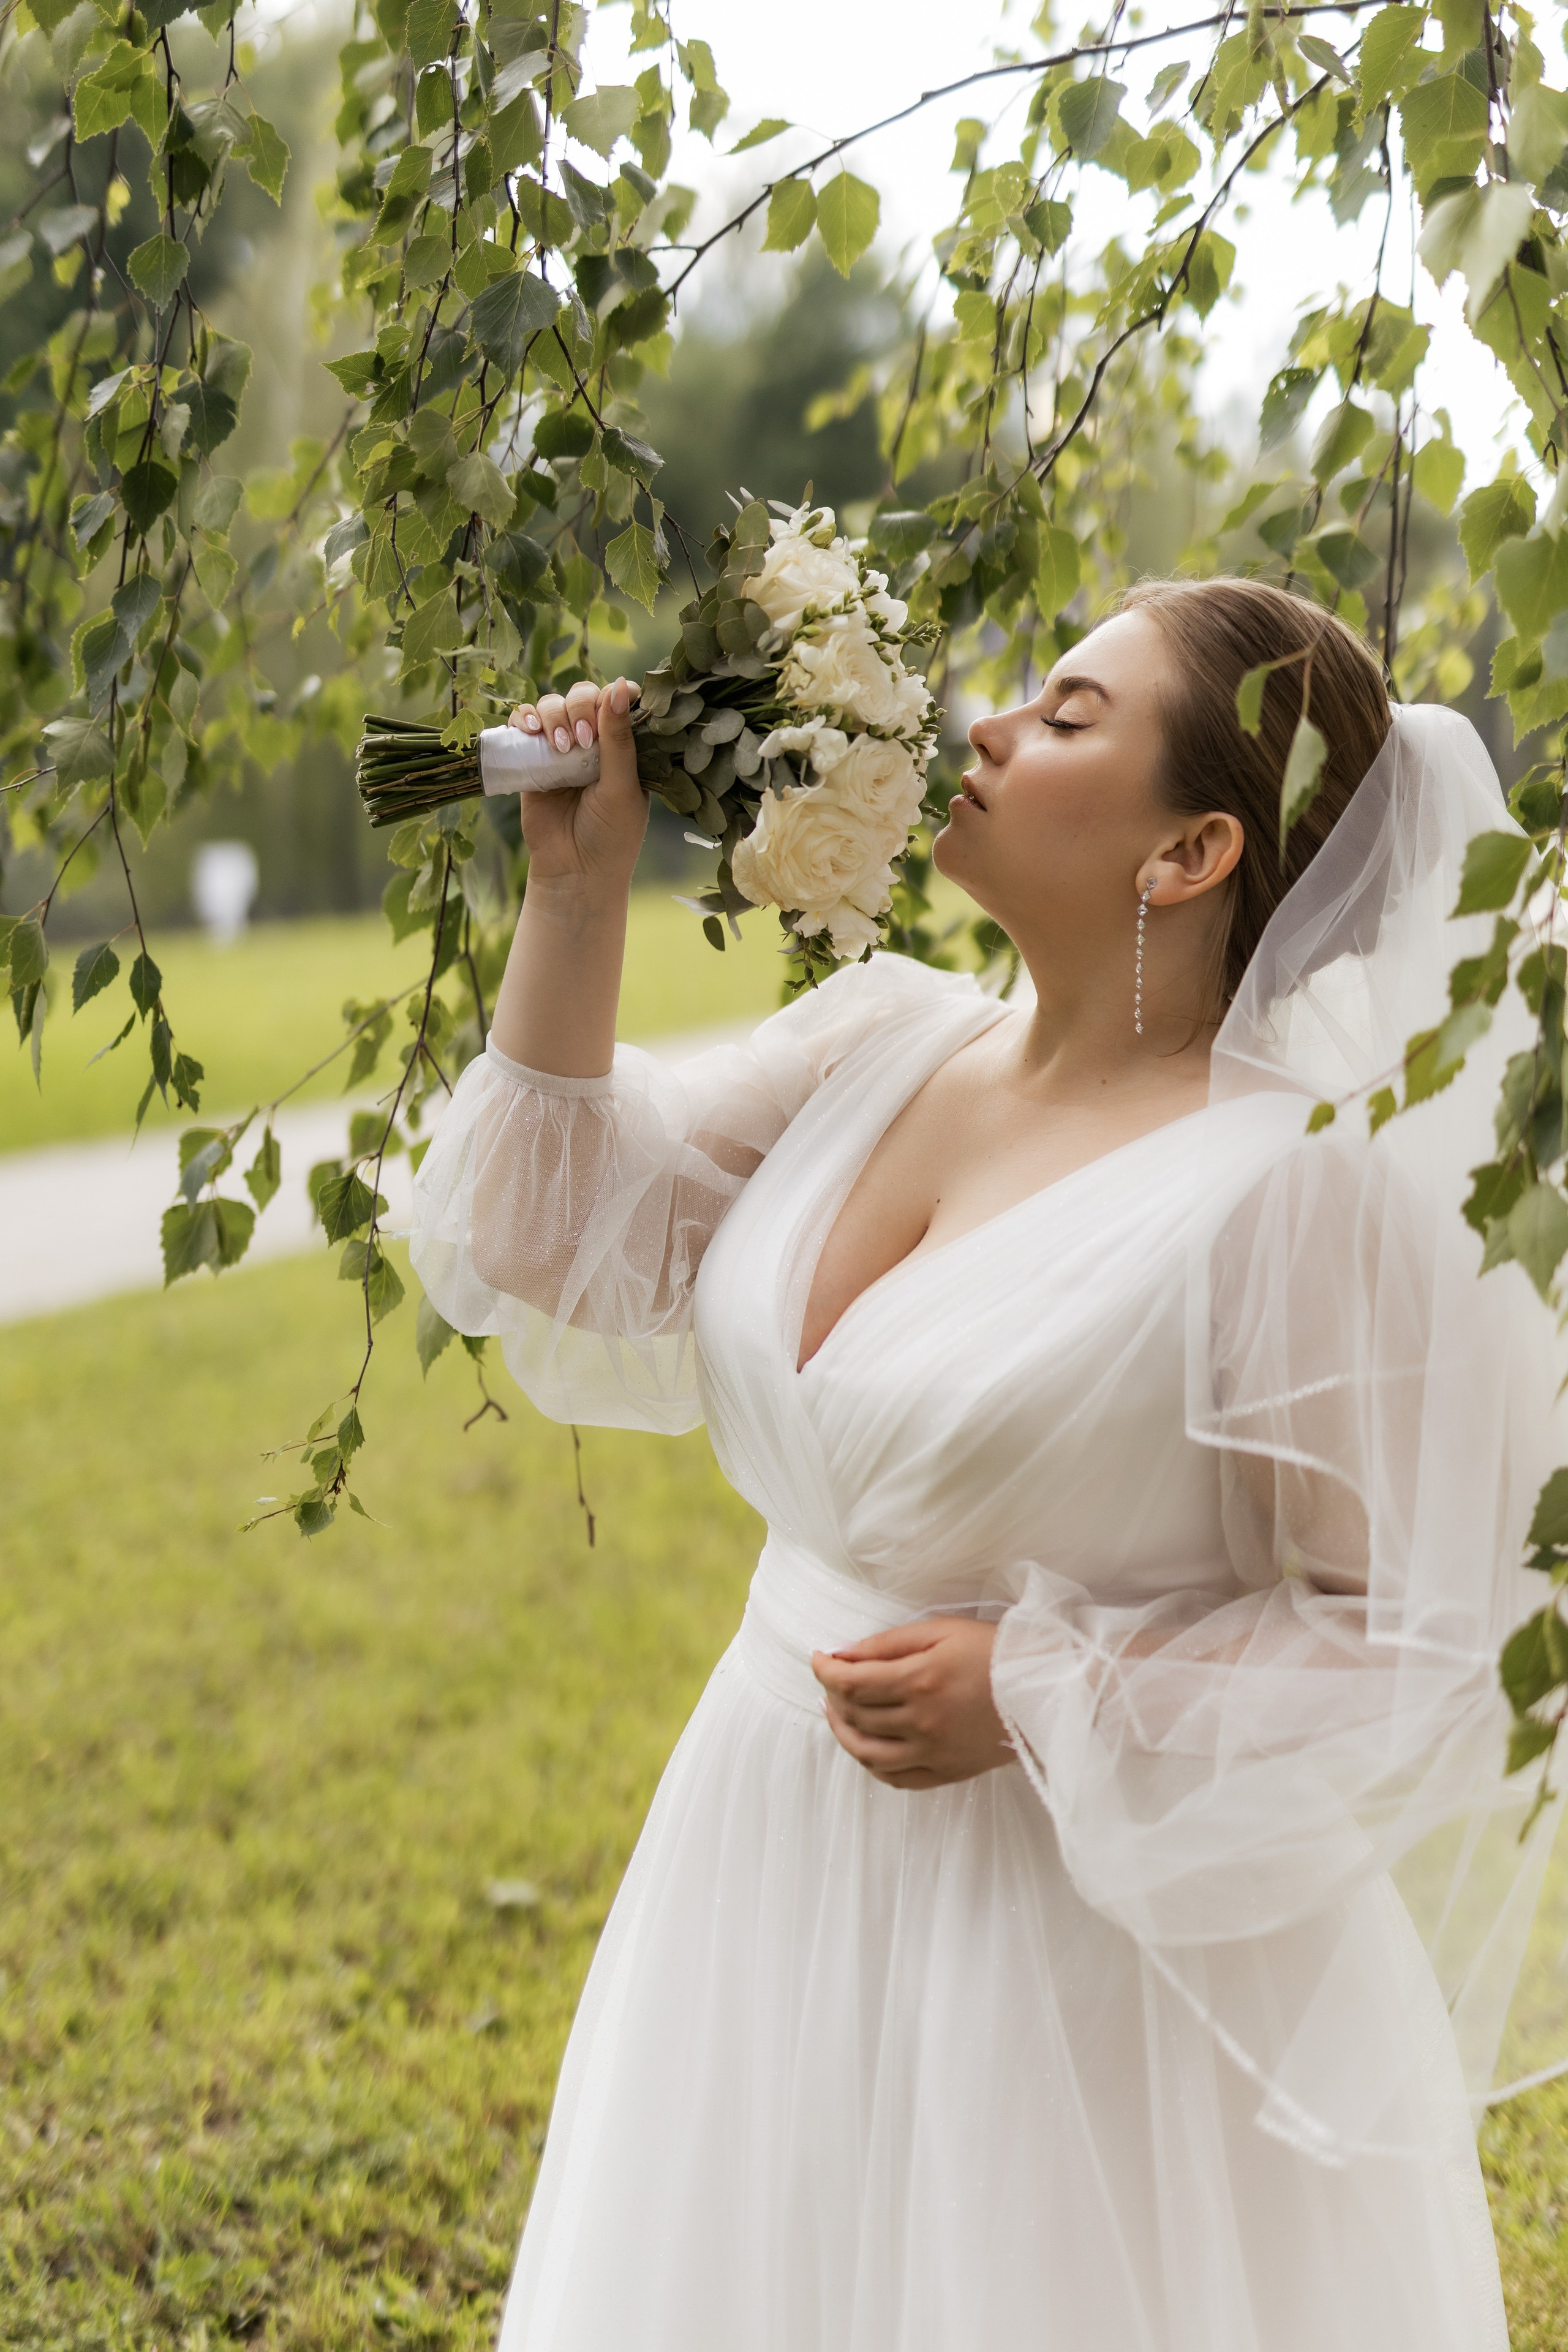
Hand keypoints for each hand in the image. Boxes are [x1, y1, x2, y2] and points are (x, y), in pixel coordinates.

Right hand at [508, 676, 645, 894]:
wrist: (573, 873)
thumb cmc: (609, 835)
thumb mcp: (621, 786)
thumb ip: (618, 738)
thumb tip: (621, 683)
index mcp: (624, 748)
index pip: (620, 701)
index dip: (612, 698)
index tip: (608, 714)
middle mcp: (594, 743)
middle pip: (583, 696)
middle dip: (580, 709)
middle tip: (581, 742)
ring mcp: (561, 750)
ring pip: (553, 705)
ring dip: (553, 716)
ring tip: (559, 747)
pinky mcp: (532, 761)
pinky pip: (525, 724)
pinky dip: (525, 718)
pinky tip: (530, 729)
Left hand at [811, 1617, 1014, 1790]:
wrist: (1046, 1690)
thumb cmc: (995, 1651)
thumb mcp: (942, 1630)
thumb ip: (889, 1643)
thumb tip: (843, 1654)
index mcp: (920, 1680)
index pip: (850, 1683)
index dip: (824, 1670)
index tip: (818, 1658)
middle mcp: (922, 1721)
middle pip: (855, 1716)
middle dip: (831, 1695)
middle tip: (829, 1679)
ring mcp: (934, 1752)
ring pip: (867, 1753)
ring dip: (842, 1732)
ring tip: (836, 1712)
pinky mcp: (947, 1772)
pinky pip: (896, 1778)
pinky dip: (871, 1764)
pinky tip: (866, 1744)